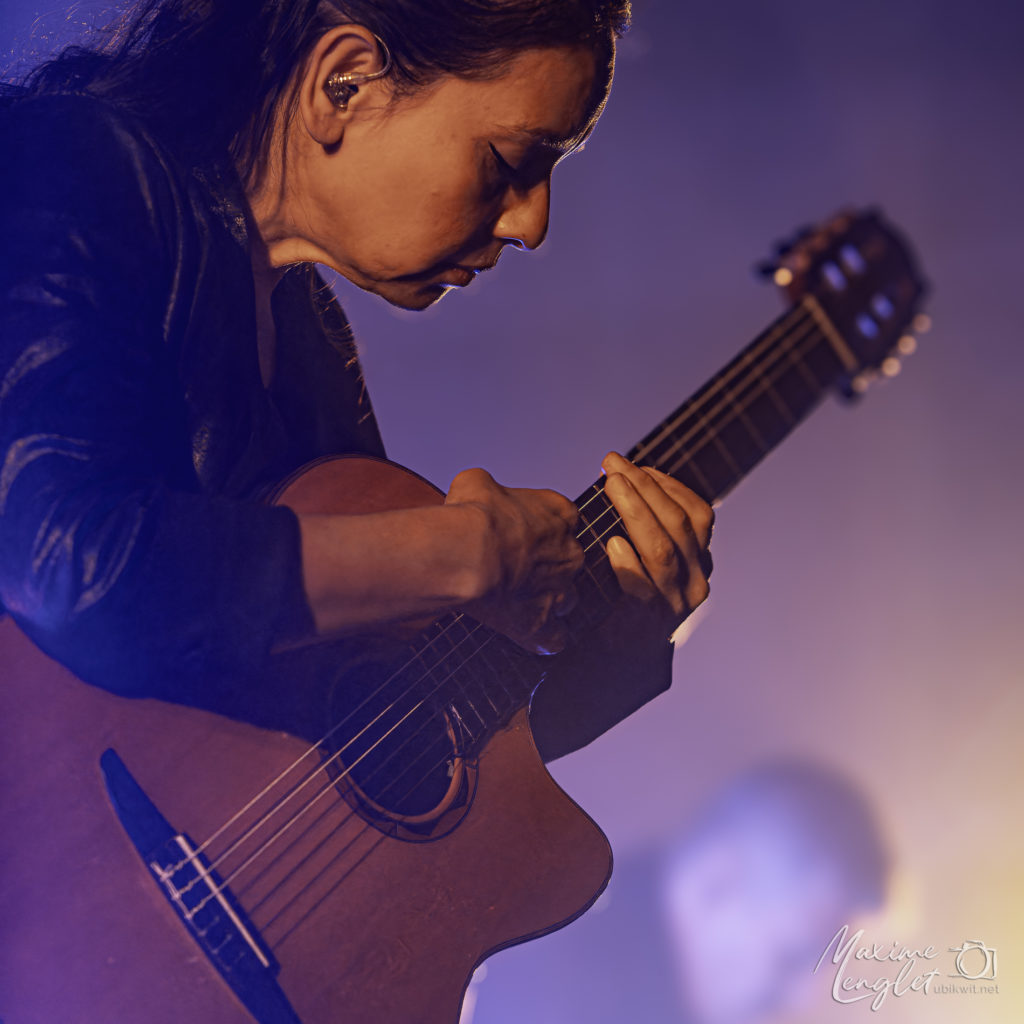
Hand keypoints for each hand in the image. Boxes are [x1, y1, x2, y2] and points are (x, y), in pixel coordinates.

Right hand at [445, 468, 582, 653]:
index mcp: (560, 514)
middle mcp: (570, 553)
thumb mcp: (476, 482)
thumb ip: (491, 490)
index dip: (540, 527)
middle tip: (512, 566)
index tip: (520, 531)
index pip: (564, 519)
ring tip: (516, 599)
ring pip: (565, 599)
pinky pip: (554, 639)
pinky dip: (543, 638)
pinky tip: (529, 634)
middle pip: (567, 561)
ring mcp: (559, 591)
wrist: (467, 553)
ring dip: (546, 600)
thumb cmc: (474, 515)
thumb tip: (479, 491)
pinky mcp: (542, 624)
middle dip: (544, 565)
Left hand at [600, 451, 713, 637]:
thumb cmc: (627, 599)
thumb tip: (623, 478)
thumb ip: (646, 529)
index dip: (668, 485)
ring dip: (635, 511)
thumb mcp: (647, 561)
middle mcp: (696, 580)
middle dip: (645, 487)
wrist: (617, 661)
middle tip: (612, 464)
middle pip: (679, 524)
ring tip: (611, 487)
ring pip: (663, 550)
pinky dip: (629, 565)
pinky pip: (643, 589)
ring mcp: (676, 604)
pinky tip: (613, 545)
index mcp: (700, 560)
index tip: (635, 464)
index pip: (698, 514)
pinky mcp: (649, 624)